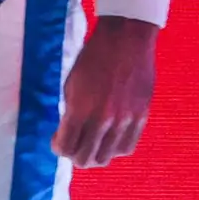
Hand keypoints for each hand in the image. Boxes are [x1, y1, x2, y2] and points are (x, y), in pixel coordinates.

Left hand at [56, 16, 157, 165]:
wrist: (126, 41)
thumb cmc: (93, 57)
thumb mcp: (72, 83)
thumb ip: (71, 111)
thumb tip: (69, 132)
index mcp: (81, 109)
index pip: (65, 146)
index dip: (58, 147)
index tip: (57, 141)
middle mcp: (103, 119)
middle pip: (86, 159)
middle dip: (74, 156)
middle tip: (72, 146)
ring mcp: (125, 120)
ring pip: (107, 157)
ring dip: (95, 154)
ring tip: (90, 145)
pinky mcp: (141, 117)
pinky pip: (127, 146)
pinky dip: (114, 148)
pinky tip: (109, 141)